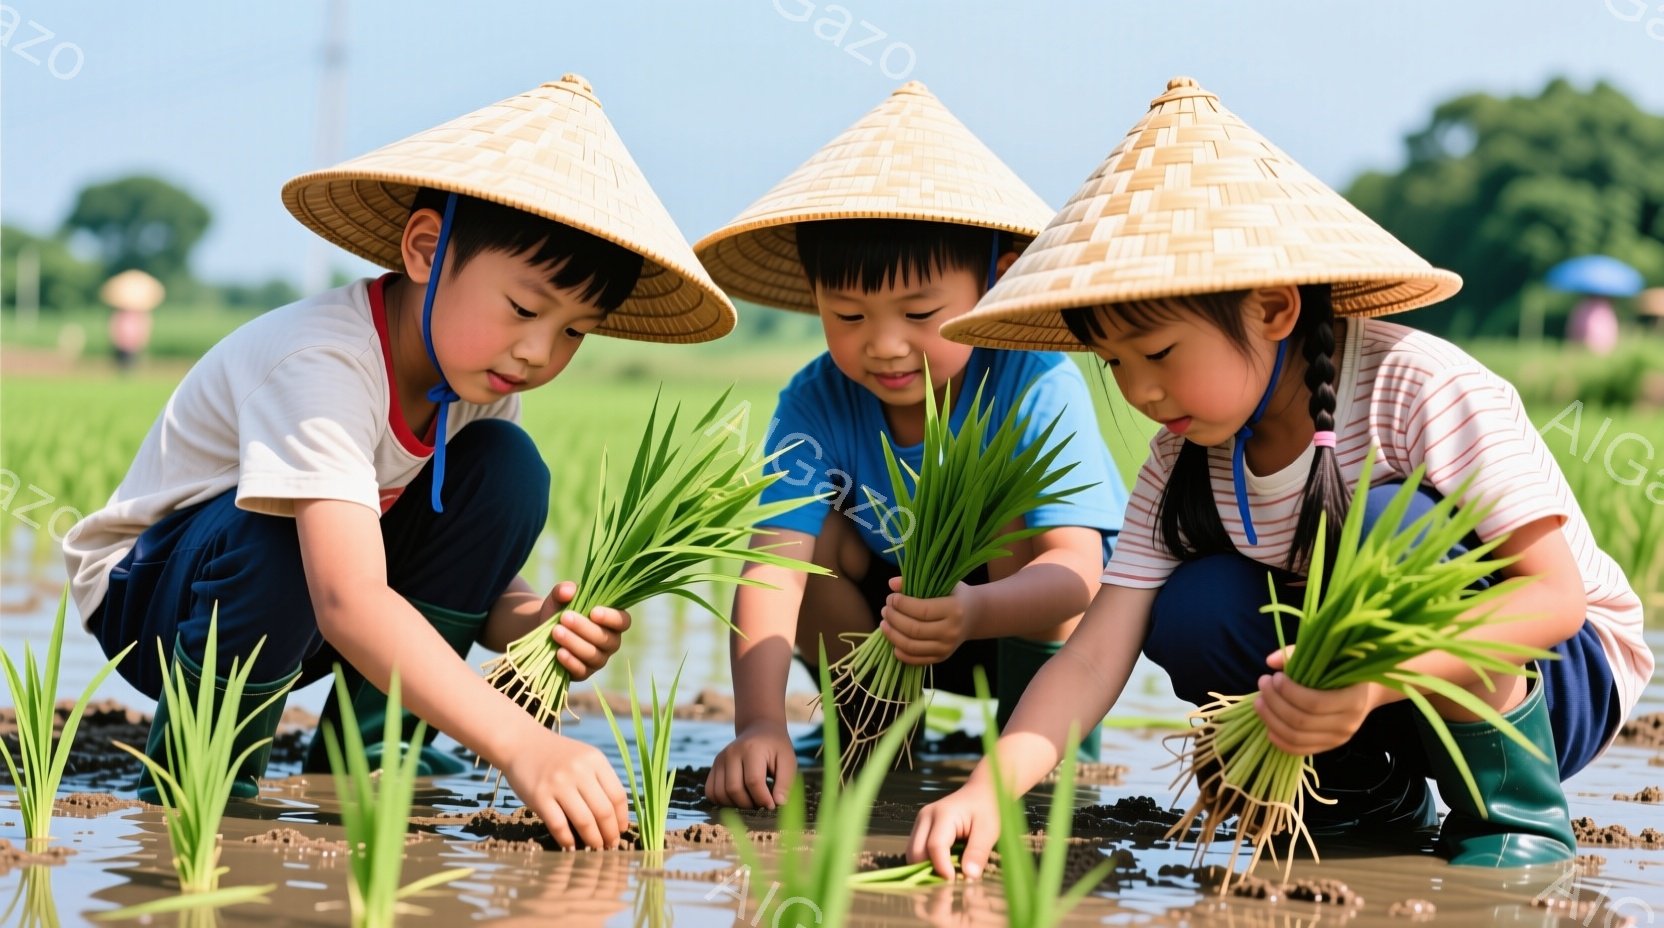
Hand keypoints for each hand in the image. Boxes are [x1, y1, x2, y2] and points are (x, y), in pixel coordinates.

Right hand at [502, 730, 630, 850]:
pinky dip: (568, 840)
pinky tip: (572, 847)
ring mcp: (558, 783)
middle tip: (611, 846)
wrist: (521, 743)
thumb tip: (617, 818)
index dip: (622, 818)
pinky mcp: (539, 796)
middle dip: (610, 834)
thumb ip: (599, 780)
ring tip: (596, 849)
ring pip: (584, 821)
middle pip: (603, 811)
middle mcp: (579, 770)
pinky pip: (559, 825)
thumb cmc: (556, 756)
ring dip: (593, 840)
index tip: (622, 831)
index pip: (617, 795)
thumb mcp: (583, 758)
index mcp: (595, 760)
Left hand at [542, 580, 630, 680]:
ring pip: (593, 655)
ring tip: (556, 632)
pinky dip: (571, 662)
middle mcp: (610, 642)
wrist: (544, 631)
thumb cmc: (560, 610)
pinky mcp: (584, 673)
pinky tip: (559, 652)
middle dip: (585, 628)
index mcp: (612, 621)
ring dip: (575, 643)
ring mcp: (598, 659)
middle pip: (606, 639)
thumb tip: (567, 591)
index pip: (623, 622)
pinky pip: (582, 670)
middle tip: (565, 617)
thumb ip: (564, 590)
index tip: (593, 612)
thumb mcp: (560, 598)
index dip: (611, 618)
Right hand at [706, 720, 797, 808]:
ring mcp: (720, 759)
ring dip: (736, 805)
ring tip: (751, 801)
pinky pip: (711, 792)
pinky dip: (722, 802)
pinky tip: (737, 800)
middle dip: (749, 804)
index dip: (763, 799)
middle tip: (761, 805)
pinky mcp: (714, 766)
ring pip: (720, 793)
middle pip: (734, 789)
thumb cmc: (777, 749)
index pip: (753, 781)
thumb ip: (785, 782)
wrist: (760, 730)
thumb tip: (779, 804)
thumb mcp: (788, 761)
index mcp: (752, 749)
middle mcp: (732, 753)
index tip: (772, 805)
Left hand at [880, 578, 979, 665]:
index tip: (891, 598)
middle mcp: (951, 631)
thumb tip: (891, 584)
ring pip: (911, 646)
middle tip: (885, 610)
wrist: (975, 615)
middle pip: (914, 629)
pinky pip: (916, 660)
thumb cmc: (955, 595)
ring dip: (892, 635)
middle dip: (894, 619)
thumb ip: (916, 582)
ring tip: (884, 623)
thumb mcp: (942, 583)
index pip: (921, 610)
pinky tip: (893, 641)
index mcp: (954, 610)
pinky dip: (900, 652)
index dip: (902, 605)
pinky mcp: (942, 658)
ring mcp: (947, 648)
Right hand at [908, 777, 1000, 879]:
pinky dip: (925, 863)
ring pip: (912, 853)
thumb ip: (978, 852)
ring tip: (946, 876)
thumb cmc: (987, 809)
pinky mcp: (921, 828)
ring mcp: (921, 822)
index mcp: (943, 814)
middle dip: (930, 871)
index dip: (943, 868)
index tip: (956, 883)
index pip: (935, 846)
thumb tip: (969, 876)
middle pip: (916, 852)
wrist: (981, 792)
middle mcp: (926, 816)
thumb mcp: (989, 830)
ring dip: (925, 868)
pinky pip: (916, 850)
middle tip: (950, 883)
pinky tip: (942, 867)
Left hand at [1253, 645, 1380, 755]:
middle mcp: (1347, 724)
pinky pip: (1298, 750)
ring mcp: (1337, 739)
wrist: (1369, 691)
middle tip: (1263, 683)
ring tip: (1259, 701)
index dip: (1288, 691)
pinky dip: (1279, 740)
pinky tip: (1267, 725)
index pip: (1314, 703)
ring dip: (1271, 719)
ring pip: (1296, 737)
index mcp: (1352, 700)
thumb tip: (1271, 661)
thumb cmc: (1346, 668)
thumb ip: (1299, 654)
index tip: (1275, 676)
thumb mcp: (1330, 656)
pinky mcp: (1327, 747)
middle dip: (1274, 702)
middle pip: (1300, 721)